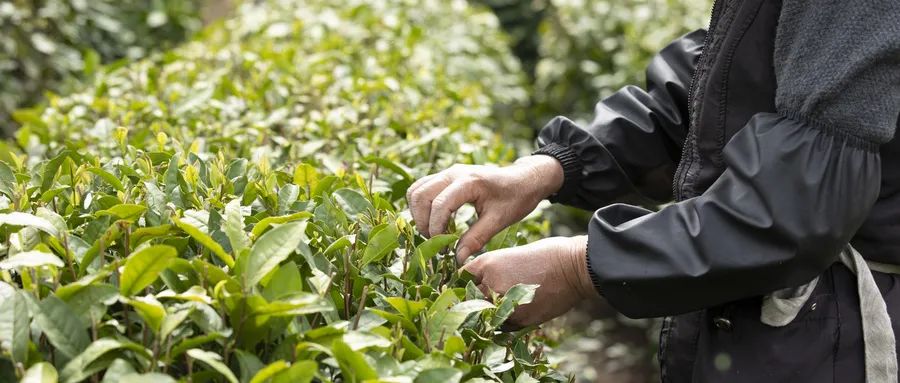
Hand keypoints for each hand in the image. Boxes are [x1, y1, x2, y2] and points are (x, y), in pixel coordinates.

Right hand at [406, 155, 563, 262]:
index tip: (443, 246)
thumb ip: (476, 238)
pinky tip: (437, 221)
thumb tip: (457, 258)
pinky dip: (422, 206)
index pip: (440, 204)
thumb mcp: (499, 221)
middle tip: (435, 241)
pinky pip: (422, 188)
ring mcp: (448, 172)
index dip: (436, 228)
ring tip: (434, 232)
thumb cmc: (516, 198)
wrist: (524, 179)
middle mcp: (454, 173)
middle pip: (420, 195)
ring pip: (417, 190)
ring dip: (419, 213)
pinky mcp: (445, 176)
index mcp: (469, 181)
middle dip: (423, 221)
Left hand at [462, 236, 597, 326]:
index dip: (462, 284)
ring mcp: (503, 304)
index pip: (461, 278)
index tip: (464, 289)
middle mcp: (490, 284)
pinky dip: (507, 321)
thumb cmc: (546, 255)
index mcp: (487, 264)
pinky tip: (519, 311)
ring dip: (490, 313)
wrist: (574, 267)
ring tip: (504, 306)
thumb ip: (491, 272)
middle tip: (481, 300)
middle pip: (469, 299)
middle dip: (473, 300)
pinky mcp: (519, 319)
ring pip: (485, 315)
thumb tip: (477, 286)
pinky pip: (504, 325)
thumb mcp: (510, 256)